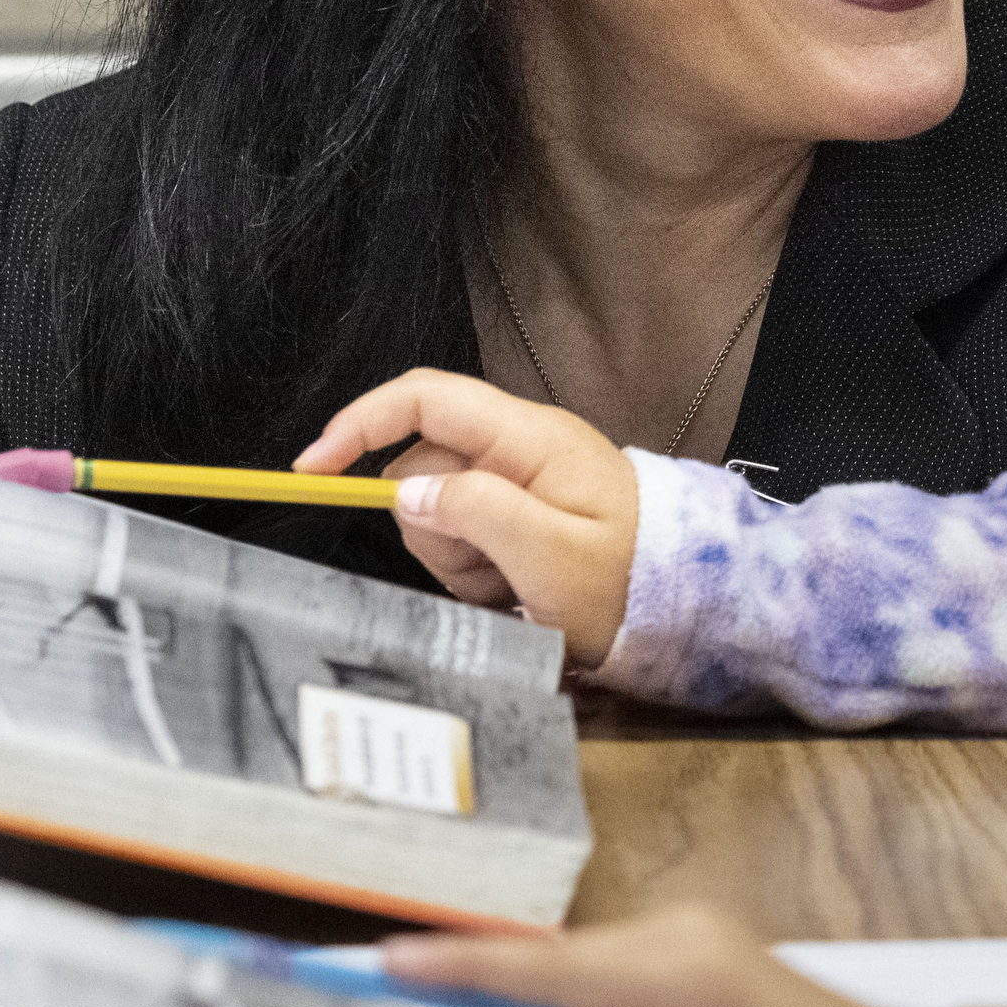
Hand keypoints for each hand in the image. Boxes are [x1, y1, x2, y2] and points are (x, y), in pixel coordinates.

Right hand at [297, 369, 637, 665]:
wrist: (692, 608)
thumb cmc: (635, 581)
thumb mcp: (553, 557)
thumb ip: (475, 514)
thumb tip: (404, 494)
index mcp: (530, 438)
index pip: (424, 398)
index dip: (359, 423)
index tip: (313, 471)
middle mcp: (521, 448)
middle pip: (420, 467)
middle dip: (431, 529)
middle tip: (492, 575)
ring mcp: (520, 482)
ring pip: (435, 512)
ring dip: (458, 560)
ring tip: (515, 588)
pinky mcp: (521, 517)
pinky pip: (464, 541)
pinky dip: (477, 574)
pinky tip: (519, 593)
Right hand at [386, 906, 1006, 1006]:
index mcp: (686, 974)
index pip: (545, 969)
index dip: (457, 966)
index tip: (377, 963)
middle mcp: (679, 935)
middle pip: (544, 963)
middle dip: (464, 985)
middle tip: (366, 1005)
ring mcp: (684, 935)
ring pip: (568, 971)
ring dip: (511, 1000)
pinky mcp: (687, 952)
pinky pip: (598, 976)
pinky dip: (555, 1002)